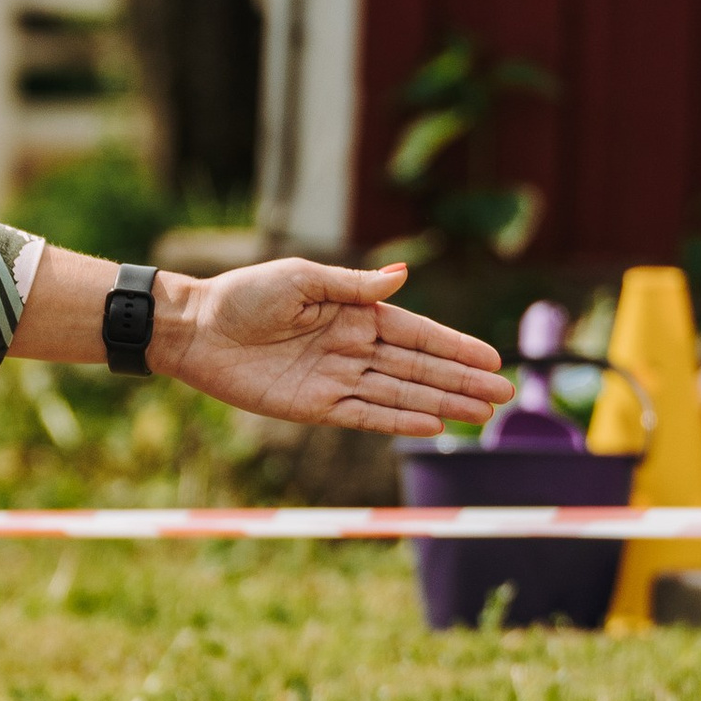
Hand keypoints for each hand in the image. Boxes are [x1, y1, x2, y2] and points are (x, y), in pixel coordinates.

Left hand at [167, 258, 498, 435]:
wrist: (196, 330)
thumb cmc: (244, 295)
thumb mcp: (301, 279)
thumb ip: (353, 285)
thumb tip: (404, 275)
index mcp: (353, 312)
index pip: (415, 332)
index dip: (454, 346)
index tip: (491, 358)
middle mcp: (353, 347)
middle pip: (418, 367)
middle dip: (461, 380)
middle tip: (504, 395)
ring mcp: (338, 378)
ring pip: (401, 394)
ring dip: (441, 403)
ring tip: (481, 415)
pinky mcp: (317, 406)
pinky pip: (366, 416)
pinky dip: (398, 422)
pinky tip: (431, 425)